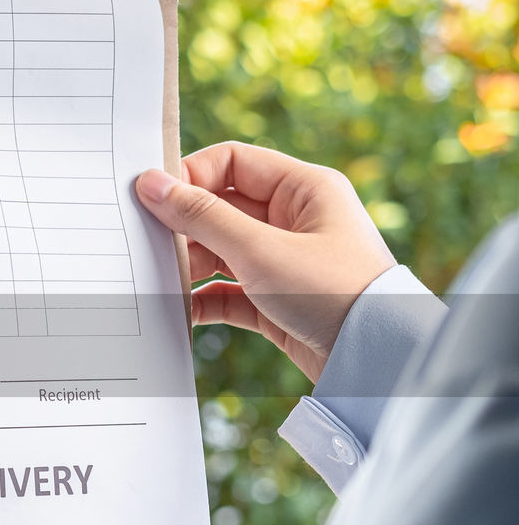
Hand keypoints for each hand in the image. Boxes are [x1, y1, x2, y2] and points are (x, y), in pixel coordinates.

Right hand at [134, 141, 396, 381]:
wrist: (376, 361)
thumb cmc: (333, 293)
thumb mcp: (261, 250)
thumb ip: (202, 216)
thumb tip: (151, 184)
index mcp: (303, 188)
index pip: (233, 162)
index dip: (191, 176)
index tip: (153, 198)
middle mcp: (294, 219)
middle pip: (221, 207)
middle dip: (185, 226)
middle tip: (149, 243)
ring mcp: (284, 260)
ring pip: (220, 250)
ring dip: (190, 264)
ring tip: (162, 279)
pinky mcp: (276, 299)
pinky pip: (228, 290)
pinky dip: (204, 298)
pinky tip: (182, 308)